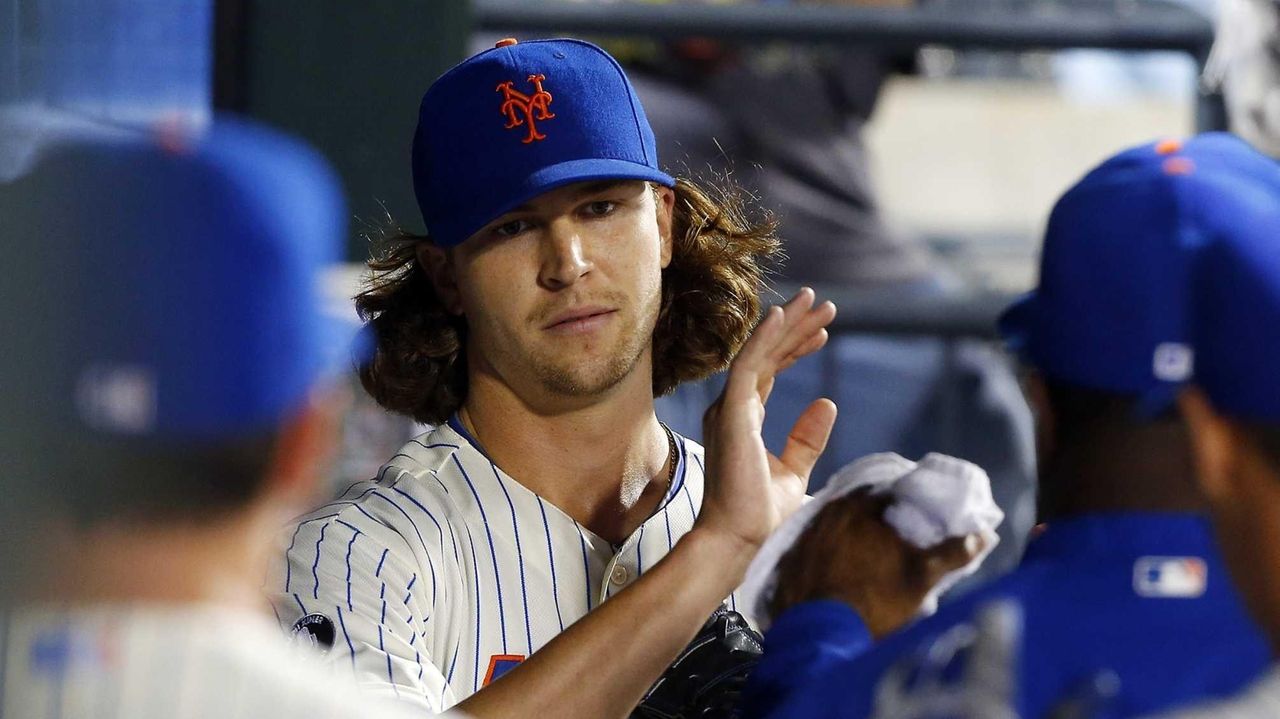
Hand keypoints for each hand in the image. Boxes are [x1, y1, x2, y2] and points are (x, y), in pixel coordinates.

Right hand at [694, 288, 837, 556]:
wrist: (738, 541)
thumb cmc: (759, 515)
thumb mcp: (793, 471)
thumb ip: (806, 439)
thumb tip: (827, 402)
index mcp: (743, 419)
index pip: (769, 371)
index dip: (794, 348)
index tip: (822, 332)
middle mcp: (731, 408)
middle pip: (765, 355)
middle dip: (794, 327)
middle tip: (824, 304)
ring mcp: (728, 408)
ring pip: (758, 353)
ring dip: (786, 324)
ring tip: (815, 300)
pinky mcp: (731, 413)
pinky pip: (746, 365)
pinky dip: (763, 339)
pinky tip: (781, 316)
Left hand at [768, 488, 981, 638]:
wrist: (819, 637)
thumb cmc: (875, 602)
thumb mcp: (921, 579)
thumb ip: (953, 552)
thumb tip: (983, 534)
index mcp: (861, 506)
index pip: (886, 491)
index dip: (903, 502)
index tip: (913, 515)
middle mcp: (827, 511)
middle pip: (857, 505)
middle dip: (874, 515)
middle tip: (892, 534)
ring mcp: (803, 533)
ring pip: (833, 524)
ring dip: (849, 532)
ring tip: (867, 553)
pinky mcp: (787, 557)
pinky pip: (812, 544)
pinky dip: (825, 550)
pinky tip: (837, 567)